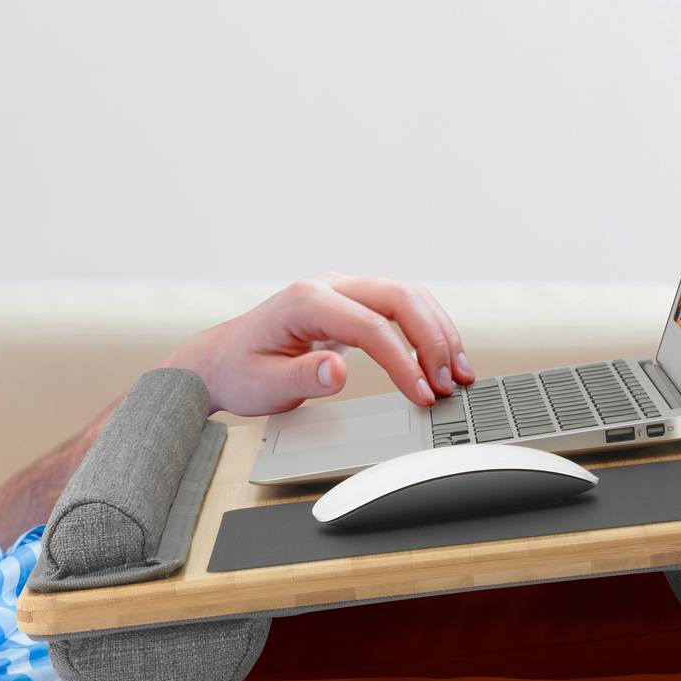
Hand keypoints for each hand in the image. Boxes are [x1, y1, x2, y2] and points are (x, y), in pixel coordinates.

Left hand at [160, 272, 472, 416]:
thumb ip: (303, 378)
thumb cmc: (241, 372)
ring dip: (438, 332)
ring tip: (458, 374)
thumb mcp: (266, 385)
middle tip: (451, 383)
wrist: (222, 362)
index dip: (403, 362)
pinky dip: (427, 330)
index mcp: (306, 301)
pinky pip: (400, 308)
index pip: (370, 326)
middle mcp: (328, 286)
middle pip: (399, 298)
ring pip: (407, 297)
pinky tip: (442, 359)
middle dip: (433, 340)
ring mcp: (342, 291)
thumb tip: (339, 370)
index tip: (423, 394)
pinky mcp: (352, 304)